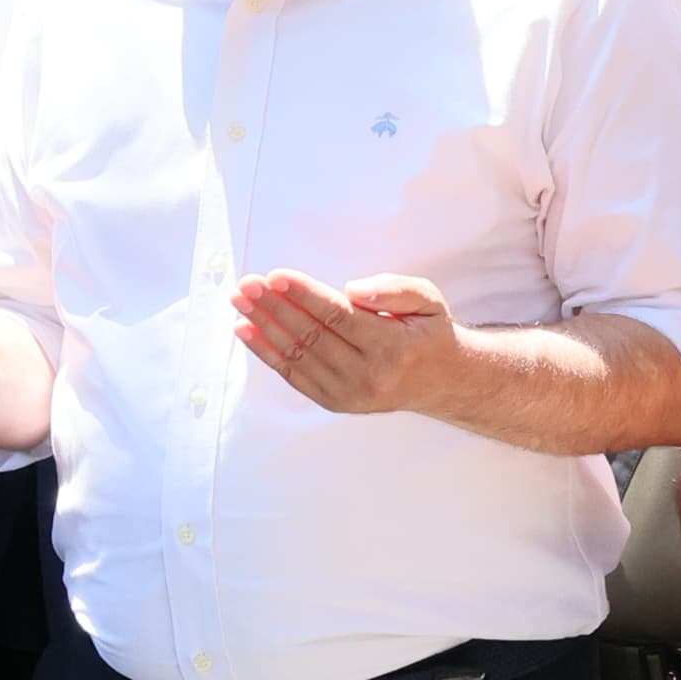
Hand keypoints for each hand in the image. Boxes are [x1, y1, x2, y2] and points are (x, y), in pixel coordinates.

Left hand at [232, 270, 465, 415]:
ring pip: (297, 355)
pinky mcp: (334, 402)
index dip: (303, 295)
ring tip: (240, 301)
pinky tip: (247, 330)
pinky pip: (293, 375)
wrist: (440, 381)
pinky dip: (266, 353)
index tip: (275, 277)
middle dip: (274, 307)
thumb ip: (394, 289)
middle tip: (247, 284)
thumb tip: (352, 290)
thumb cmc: (428, 332)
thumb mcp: (428, 300)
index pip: (337, 316)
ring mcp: (349, 393)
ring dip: (263, 326)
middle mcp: (369, 374)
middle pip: (311, 335)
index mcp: (393, 346)